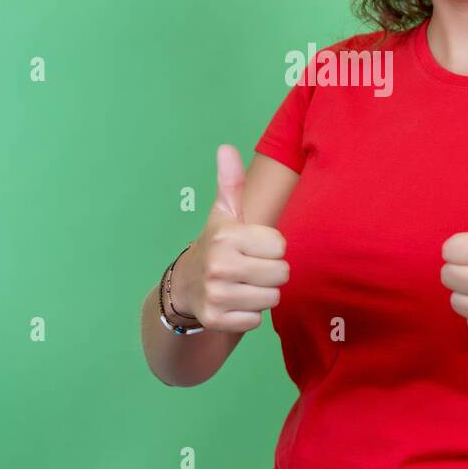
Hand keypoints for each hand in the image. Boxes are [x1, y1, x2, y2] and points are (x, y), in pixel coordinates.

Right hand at [169, 144, 289, 332]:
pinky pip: (256, 320)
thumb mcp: (224, 213)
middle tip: (251, 267)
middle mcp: (220, 265)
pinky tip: (235, 302)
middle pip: (281, 274)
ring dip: (262, 293)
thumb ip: (231, 182)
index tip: (253, 246)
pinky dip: (250, 314)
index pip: (280, 246)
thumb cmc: (217, 244)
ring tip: (244, 284)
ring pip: (272, 298)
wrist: (186, 285)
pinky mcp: (217, 319)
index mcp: (227, 236)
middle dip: (271, 272)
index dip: (271, 247)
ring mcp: (217, 295)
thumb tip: (226, 148)